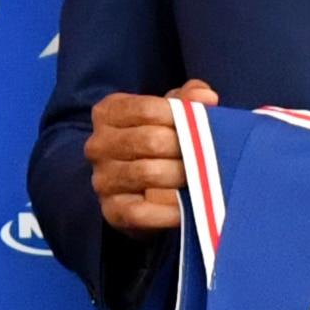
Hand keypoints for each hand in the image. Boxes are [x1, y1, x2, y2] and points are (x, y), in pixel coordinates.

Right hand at [89, 80, 222, 233]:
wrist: (145, 194)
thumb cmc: (161, 144)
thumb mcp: (172, 115)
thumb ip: (189, 99)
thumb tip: (206, 97)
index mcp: (108, 113)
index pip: (147, 109)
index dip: (180, 116)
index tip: (204, 124)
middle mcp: (98, 145)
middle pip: (150, 140)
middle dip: (186, 148)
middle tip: (211, 156)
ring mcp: (102, 179)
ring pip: (148, 173)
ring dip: (183, 177)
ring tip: (205, 178)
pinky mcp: (111, 211)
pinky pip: (143, 212)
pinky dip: (171, 211)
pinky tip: (190, 208)